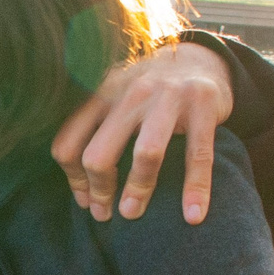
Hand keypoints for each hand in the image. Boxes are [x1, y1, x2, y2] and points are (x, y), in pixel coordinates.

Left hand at [52, 40, 228, 223]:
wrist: (200, 59)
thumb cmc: (149, 93)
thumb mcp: (115, 98)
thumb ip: (93, 128)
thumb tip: (79, 185)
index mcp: (101, 94)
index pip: (69, 143)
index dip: (73, 179)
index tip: (85, 201)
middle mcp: (130, 92)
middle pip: (99, 153)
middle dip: (99, 191)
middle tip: (105, 215)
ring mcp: (168, 96)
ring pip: (145, 153)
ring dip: (137, 190)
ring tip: (132, 214)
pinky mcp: (203, 104)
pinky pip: (198, 155)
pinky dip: (196, 189)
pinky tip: (193, 216)